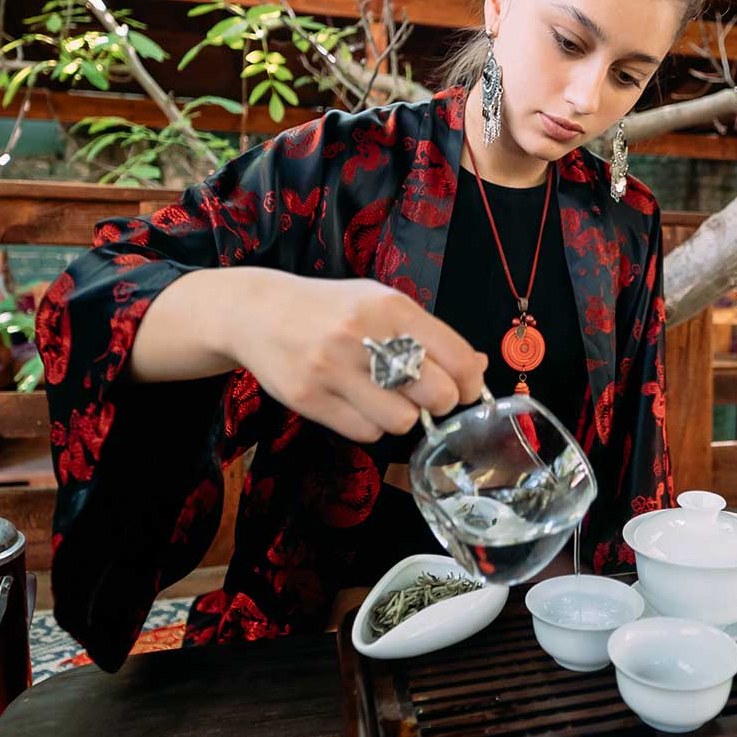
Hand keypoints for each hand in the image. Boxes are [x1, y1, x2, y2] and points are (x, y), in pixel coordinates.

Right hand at [221, 270, 487, 443]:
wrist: (259, 312)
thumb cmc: (333, 310)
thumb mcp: (382, 304)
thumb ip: (430, 335)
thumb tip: (477, 368)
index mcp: (391, 308)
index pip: (457, 359)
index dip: (469, 384)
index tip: (462, 389)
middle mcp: (363, 336)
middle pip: (435, 396)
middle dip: (438, 404)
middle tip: (424, 397)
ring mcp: (333, 369)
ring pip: (400, 422)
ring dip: (401, 417)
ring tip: (384, 398)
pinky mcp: (309, 398)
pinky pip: (365, 433)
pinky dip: (369, 426)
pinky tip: (356, 403)